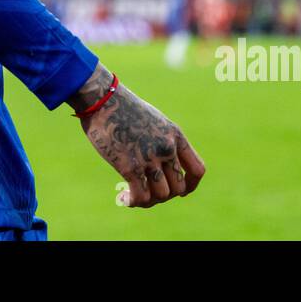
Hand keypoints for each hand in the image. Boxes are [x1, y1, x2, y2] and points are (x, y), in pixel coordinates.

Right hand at [69, 65, 205, 207]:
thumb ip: (163, 141)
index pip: (197, 170)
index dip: (190, 186)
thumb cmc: (124, 108)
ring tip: (133, 195)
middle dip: (164, 195)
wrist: (104, 99)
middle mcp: (167, 148)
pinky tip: (123, 198)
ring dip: (148, 200)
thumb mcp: (155, 120)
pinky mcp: (129, 166)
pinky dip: (133, 202)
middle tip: (147, 190)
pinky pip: (140, 197)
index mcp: (175, 136)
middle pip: (178, 188)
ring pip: (161, 195)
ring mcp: (149, 158)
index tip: (180, 191)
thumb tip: (162, 167)